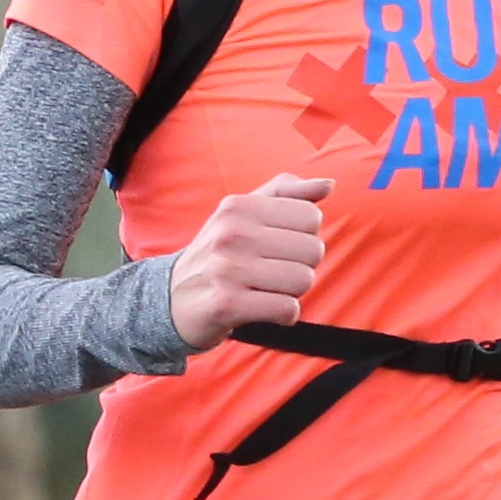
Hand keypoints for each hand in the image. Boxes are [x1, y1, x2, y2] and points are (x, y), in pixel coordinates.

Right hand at [169, 171, 331, 345]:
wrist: (172, 300)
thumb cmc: (219, 254)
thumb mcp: (243, 213)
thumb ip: (286, 193)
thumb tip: (328, 185)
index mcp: (238, 206)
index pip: (311, 216)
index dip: (303, 235)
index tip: (278, 245)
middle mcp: (230, 233)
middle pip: (312, 249)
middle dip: (301, 265)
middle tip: (272, 271)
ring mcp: (226, 269)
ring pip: (303, 279)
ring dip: (292, 291)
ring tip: (266, 289)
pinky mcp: (227, 304)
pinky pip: (287, 309)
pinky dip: (284, 314)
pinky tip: (264, 309)